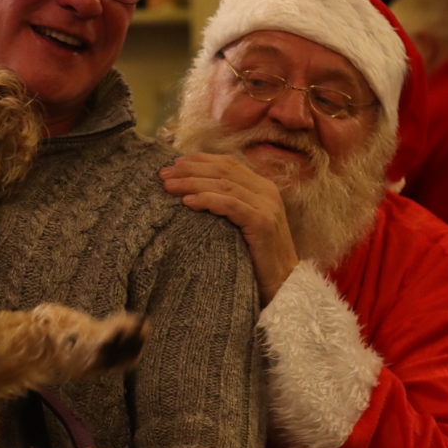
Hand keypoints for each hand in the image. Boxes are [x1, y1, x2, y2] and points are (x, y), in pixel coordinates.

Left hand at [160, 153, 298, 302]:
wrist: (284, 286)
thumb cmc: (256, 258)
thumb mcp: (241, 226)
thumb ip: (227, 206)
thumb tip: (193, 194)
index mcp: (262, 187)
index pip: (228, 164)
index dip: (199, 161)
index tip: (173, 164)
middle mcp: (267, 191)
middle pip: (223, 170)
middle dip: (190, 170)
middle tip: (163, 174)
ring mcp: (267, 206)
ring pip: (224, 184)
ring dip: (193, 183)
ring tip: (169, 186)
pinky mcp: (263, 222)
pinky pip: (231, 204)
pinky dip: (208, 200)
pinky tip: (188, 202)